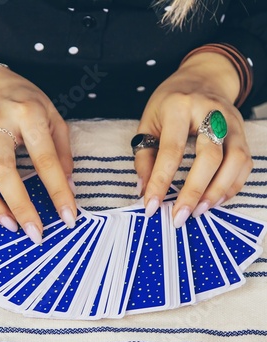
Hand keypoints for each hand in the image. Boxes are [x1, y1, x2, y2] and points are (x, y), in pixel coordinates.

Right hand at [0, 53, 75, 243]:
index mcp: (29, 114)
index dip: (58, 191)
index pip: (46, 159)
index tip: (69, 217)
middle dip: (21, 206)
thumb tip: (69, 188)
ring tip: (10, 226)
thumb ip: (63, 151)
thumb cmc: (25, 100)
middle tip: (35, 233)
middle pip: (3, 170)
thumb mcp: (53, 116)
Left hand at [134, 52, 252, 226]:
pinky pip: (245, 164)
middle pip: (210, 156)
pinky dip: (232, 186)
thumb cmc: (170, 103)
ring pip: (234, 160)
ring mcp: (231, 122)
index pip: (171, 150)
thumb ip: (144, 157)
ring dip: (217, 191)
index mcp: (179, 106)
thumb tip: (143, 192)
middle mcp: (210, 112)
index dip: (160, 182)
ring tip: (198, 212)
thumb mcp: (149, 122)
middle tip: (179, 216)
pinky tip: (215, 201)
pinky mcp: (243, 133)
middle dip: (194, 191)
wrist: (203, 78)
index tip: (151, 206)